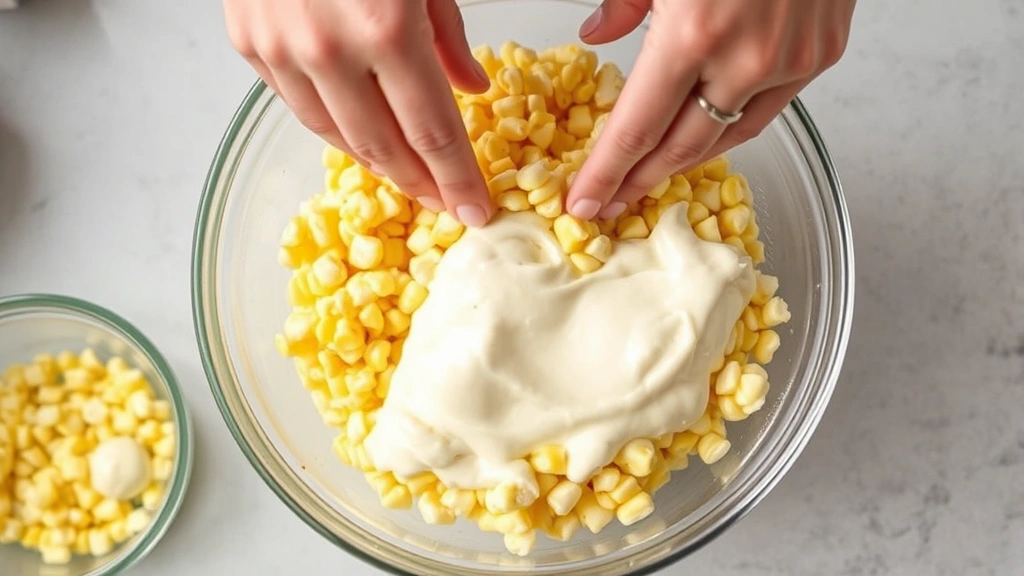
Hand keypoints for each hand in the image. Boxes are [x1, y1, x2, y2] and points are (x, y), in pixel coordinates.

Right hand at [224, 0, 494, 225]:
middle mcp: (328, 51)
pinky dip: (335, 128)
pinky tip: (361, 136)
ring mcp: (280, 50)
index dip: (457, 179)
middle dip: (422, 184)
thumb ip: (449, 32)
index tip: (477, 210)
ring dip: (378, 163)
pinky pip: (299, 107)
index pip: (432, 133)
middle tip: (447, 203)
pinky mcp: (250, 43)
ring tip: (409, 178)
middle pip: (384, 148)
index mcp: (386, 29)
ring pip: (336, 137)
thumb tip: (472, 88)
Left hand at [567, 0, 855, 219]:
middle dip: (641, 181)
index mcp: (694, 33)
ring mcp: (792, 61)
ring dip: (686, 162)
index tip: (586, 203)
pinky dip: (730, 128)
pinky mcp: (823, 54)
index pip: (637, 129)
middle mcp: (747, 59)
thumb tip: (596, 36)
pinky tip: (705, 135)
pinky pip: (767, 110)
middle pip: (682, 148)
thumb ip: (624, 1)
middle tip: (612, 202)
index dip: (608, 173)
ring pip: (729, 137)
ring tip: (652, 178)